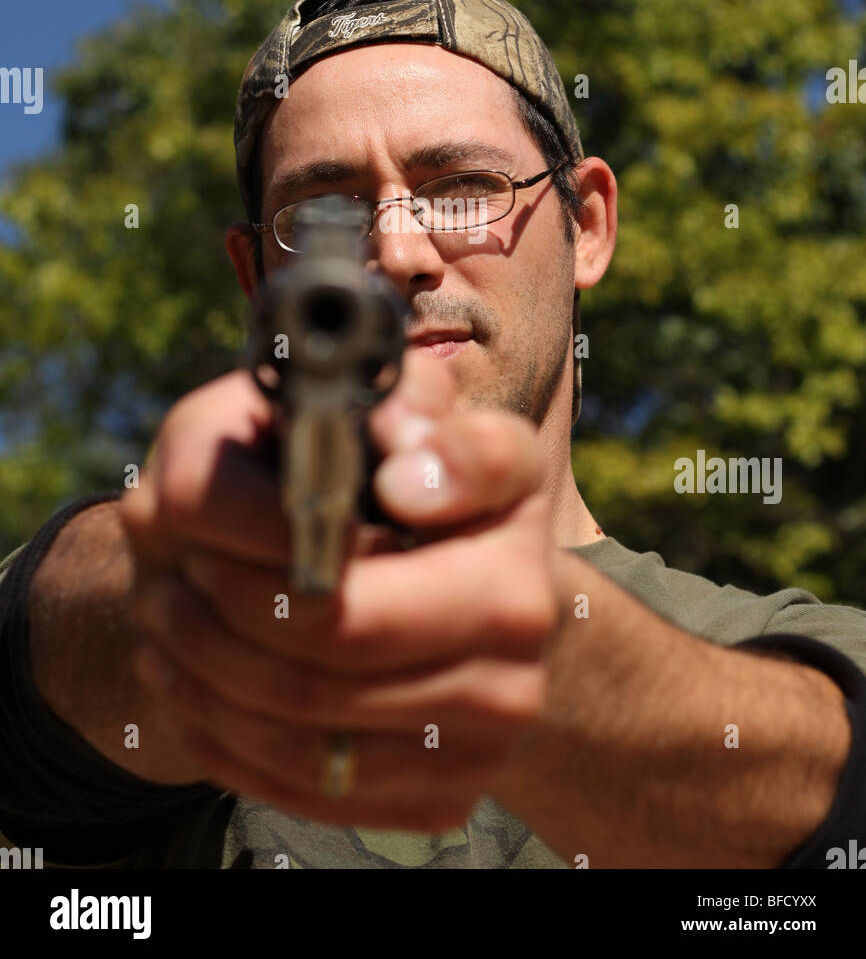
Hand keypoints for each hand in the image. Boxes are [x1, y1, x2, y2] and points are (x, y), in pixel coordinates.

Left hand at [121, 351, 558, 830]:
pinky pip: (304, 782)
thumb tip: (399, 457)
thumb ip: (380, 398)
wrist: (431, 600)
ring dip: (204, 662)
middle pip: (341, 624)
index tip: (320, 482)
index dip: (408, 470)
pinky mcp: (447, 792)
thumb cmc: (368, 480)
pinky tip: (188, 679)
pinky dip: (221, 729)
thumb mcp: (365, 405)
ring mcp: (495, 710)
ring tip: (164, 615)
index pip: (480, 465)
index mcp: (512, 485)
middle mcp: (526, 605)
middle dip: (227, 597)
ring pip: (305, 712)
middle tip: (175, 567)